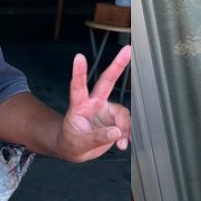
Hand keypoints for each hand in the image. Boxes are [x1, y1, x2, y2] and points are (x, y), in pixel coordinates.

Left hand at [56, 46, 131, 161]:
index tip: (79, 57)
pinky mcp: (114, 120)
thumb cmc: (72, 142)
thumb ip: (97, 137)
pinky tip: (123, 143)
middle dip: (118, 65)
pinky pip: (126, 124)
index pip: (78, 86)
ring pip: (122, 112)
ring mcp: (105, 111)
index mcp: (80, 105)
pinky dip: (127, 134)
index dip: (79, 72)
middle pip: (107, 81)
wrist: (76, 151)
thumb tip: (116, 133)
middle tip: (128, 50)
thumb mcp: (80, 143)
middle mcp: (94, 103)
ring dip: (125, 127)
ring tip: (121, 143)